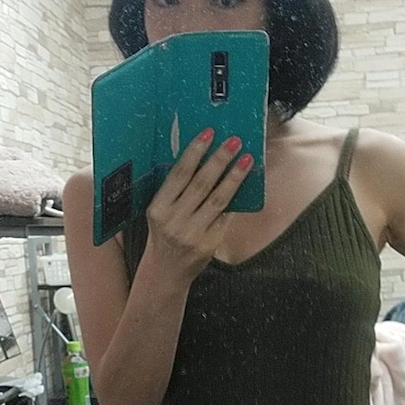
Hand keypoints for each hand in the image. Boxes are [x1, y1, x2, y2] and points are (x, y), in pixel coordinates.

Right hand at [145, 129, 253, 281]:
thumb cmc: (165, 234)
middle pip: (201, 184)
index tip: (208, 133)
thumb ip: (177, 191)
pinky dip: (236, 199)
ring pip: (218, 199)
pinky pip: (225, 216)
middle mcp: (174, 220)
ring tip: (246, 159)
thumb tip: (204, 158)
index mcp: (158, 208)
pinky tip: (246, 184)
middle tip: (234, 141)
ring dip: (234, 177)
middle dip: (219, 160)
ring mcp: (192, 233)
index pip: (179, 174)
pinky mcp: (209, 243)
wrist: (166, 271)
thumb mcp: (161, 212)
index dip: (194, 152)